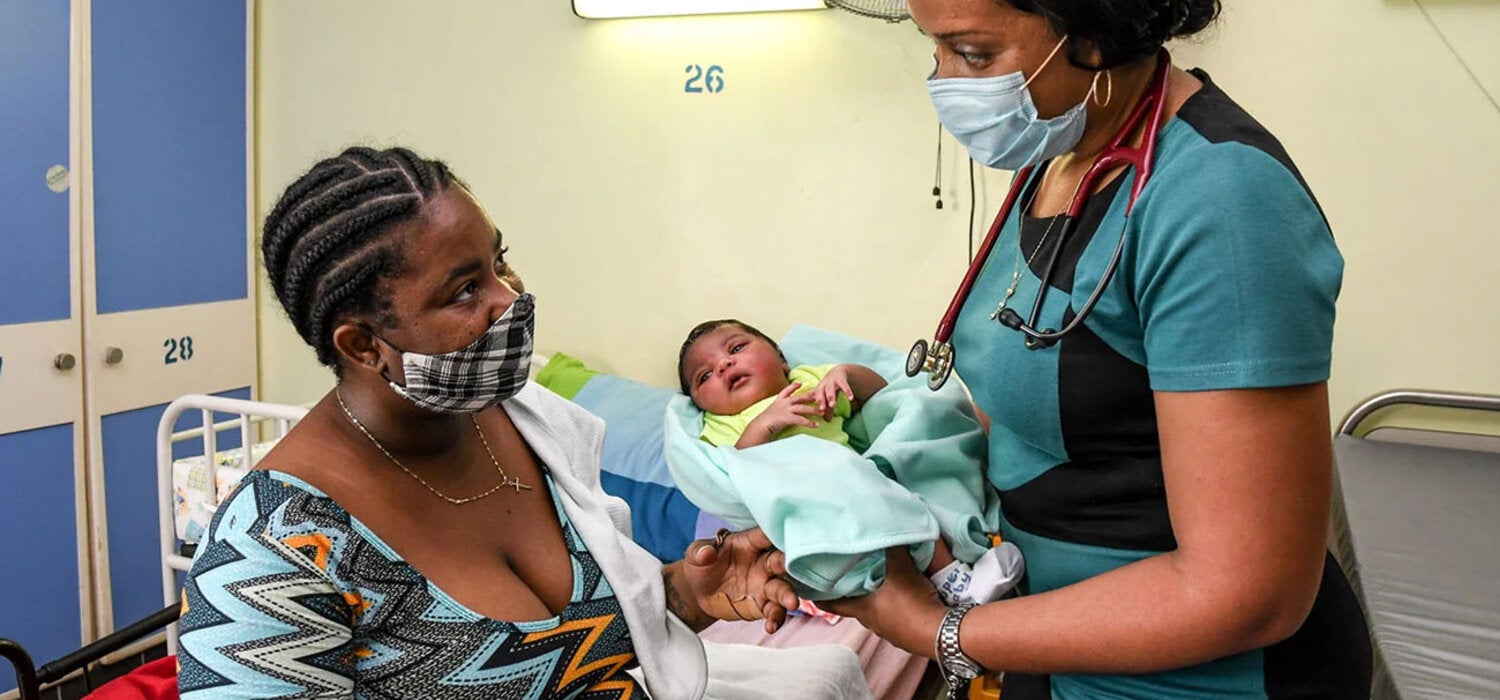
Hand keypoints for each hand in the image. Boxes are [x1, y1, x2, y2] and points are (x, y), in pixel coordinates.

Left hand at [682, 526, 800, 633]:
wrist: (699, 592)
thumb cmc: (702, 564)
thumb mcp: (695, 555)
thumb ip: (700, 552)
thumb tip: (706, 552)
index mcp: (749, 543)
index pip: (765, 535)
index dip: (777, 533)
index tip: (790, 534)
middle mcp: (762, 562)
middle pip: (781, 561)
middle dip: (790, 564)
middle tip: (796, 568)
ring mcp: (765, 584)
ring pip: (782, 588)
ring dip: (788, 595)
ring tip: (791, 603)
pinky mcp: (763, 604)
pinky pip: (773, 611)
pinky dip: (775, 618)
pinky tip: (771, 626)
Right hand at [739, 383, 820, 447]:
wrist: (760, 426)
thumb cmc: (765, 421)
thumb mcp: (771, 411)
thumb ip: (778, 409)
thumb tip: (783, 411)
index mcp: (779, 400)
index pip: (786, 390)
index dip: (794, 386)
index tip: (800, 383)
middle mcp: (784, 403)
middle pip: (800, 398)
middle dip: (811, 397)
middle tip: (821, 397)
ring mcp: (786, 410)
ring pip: (803, 408)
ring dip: (814, 411)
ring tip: (822, 413)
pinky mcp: (787, 418)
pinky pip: (801, 420)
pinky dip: (809, 423)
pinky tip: (816, 425)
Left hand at [810, 366, 855, 420]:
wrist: (838, 371)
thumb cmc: (830, 387)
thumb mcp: (828, 396)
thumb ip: (827, 408)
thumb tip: (826, 421)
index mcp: (818, 389)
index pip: (815, 396)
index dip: (816, 403)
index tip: (818, 411)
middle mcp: (823, 384)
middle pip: (820, 392)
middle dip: (821, 400)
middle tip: (822, 409)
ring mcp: (831, 381)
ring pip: (830, 389)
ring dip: (831, 396)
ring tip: (832, 405)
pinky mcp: (841, 378)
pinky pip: (844, 386)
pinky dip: (847, 392)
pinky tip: (851, 398)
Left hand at [820, 546, 948, 656]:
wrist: (942, 632)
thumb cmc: (913, 602)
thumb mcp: (901, 569)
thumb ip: (892, 548)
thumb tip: (885, 527)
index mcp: (863, 609)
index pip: (833, 604)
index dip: (820, 597)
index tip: (808, 591)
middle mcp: (873, 623)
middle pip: (855, 606)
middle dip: (851, 593)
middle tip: (848, 577)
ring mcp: (891, 632)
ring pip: (877, 613)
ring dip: (876, 600)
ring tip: (879, 583)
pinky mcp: (908, 636)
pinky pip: (896, 619)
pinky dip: (896, 607)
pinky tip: (903, 598)